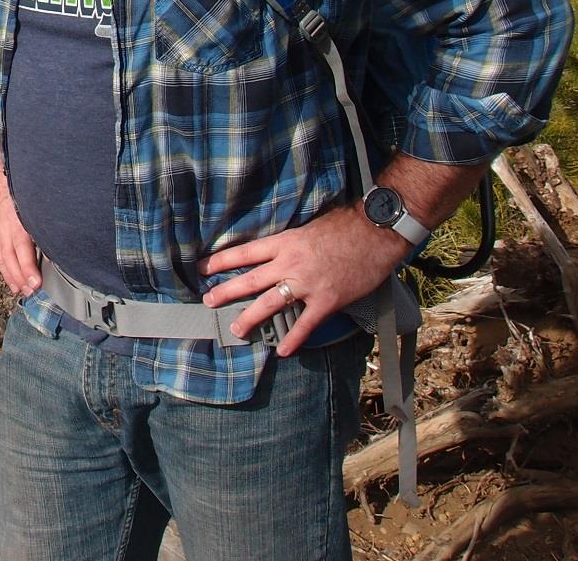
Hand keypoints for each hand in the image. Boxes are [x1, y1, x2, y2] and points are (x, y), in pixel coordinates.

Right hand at [0, 160, 41, 296]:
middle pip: (11, 260)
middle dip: (21, 278)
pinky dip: (3, 265)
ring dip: (11, 275)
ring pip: (2, 258)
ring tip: (20, 289)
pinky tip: (9, 273)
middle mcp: (3, 229)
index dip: (29, 270)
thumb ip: (44, 217)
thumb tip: (59, 235)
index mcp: (16, 222)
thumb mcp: (34, 197)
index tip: (37, 283)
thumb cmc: (14, 179)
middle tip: (31, 292)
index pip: (23, 253)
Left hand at [198, 205, 408, 354]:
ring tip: (236, 329)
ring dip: (251, 318)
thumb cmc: (344, 226)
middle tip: (208, 301)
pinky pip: (305, 324)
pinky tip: (281, 350)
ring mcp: (307, 283)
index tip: (202, 268)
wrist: (375, 234)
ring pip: (270, 303)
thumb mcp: (307, 227)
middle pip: (250, 279)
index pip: (244, 253)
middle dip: (226, 291)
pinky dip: (293, 339)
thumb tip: (274, 251)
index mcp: (284, 242)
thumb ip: (289, 242)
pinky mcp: (327, 300)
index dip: (221, 261)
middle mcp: (290, 263)